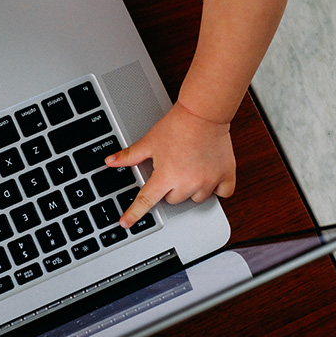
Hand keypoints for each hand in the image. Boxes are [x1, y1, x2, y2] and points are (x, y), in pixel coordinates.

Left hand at [104, 101, 235, 228]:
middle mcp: (187, 183)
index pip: (145, 201)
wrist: (204, 113)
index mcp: (166, 176)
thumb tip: (110, 161)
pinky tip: (210, 175)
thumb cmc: (177, 126)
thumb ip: (129, 156)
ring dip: (193, 188)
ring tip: (191, 167)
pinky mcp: (226, 176)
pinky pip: (222, 193)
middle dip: (171, 188)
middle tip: (174, 168)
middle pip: (174, 200)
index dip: (133, 213)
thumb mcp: (149, 141)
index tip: (126, 223)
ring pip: (196, 198)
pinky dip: (217, 188)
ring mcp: (208, 181)